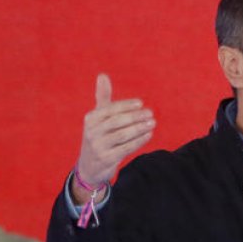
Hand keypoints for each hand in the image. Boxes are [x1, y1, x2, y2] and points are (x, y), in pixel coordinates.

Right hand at [74, 74, 155, 201]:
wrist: (89, 166)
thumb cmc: (98, 135)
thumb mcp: (97, 117)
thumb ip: (102, 97)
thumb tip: (103, 75)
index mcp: (90, 119)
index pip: (109, 109)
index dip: (125, 106)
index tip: (140, 103)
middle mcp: (92, 132)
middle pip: (117, 122)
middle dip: (135, 117)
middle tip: (150, 113)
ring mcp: (99, 146)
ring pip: (122, 135)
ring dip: (139, 129)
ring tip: (153, 123)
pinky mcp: (107, 159)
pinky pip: (126, 148)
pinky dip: (139, 141)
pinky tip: (149, 134)